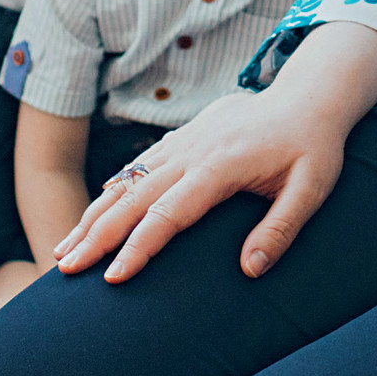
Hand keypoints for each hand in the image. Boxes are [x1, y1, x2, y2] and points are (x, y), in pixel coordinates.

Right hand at [53, 85, 344, 283]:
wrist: (309, 96)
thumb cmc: (313, 147)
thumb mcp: (312, 187)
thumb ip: (282, 228)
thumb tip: (250, 271)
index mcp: (221, 164)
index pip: (169, 212)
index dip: (139, 246)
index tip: (111, 279)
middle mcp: (194, 150)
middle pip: (134, 196)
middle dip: (96, 235)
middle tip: (63, 270)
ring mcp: (185, 141)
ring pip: (128, 179)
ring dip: (93, 215)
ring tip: (63, 251)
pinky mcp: (183, 137)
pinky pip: (138, 165)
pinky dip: (111, 191)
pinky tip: (92, 214)